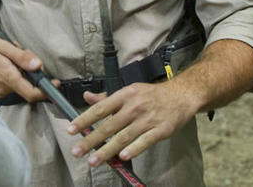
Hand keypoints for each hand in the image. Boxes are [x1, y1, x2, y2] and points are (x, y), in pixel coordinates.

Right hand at [0, 34, 51, 102]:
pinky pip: (10, 83)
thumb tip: (38, 65)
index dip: (46, 91)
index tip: (56, 84)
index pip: (32, 93)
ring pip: (19, 82)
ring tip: (8, 53)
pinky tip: (2, 60)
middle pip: (27, 84)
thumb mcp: (0, 45)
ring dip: (20, 70)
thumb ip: (20, 56)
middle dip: (30, 70)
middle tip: (21, 52)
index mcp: (6, 76)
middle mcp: (3, 87)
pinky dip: (12, 72)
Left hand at [67, 81, 197, 166]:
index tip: (71, 130)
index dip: (84, 120)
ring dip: (107, 150)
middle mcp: (134, 107)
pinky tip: (122, 157)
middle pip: (109, 126)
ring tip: (93, 161)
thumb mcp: (128, 91)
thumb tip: (87, 97)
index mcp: (124, 96)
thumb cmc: (151, 95)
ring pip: (123, 137)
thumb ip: (107, 98)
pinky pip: (144, 141)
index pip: (100, 109)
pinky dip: (133, 149)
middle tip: (77, 152)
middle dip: (91, 140)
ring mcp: (148, 119)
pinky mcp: (161, 130)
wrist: (181, 95)